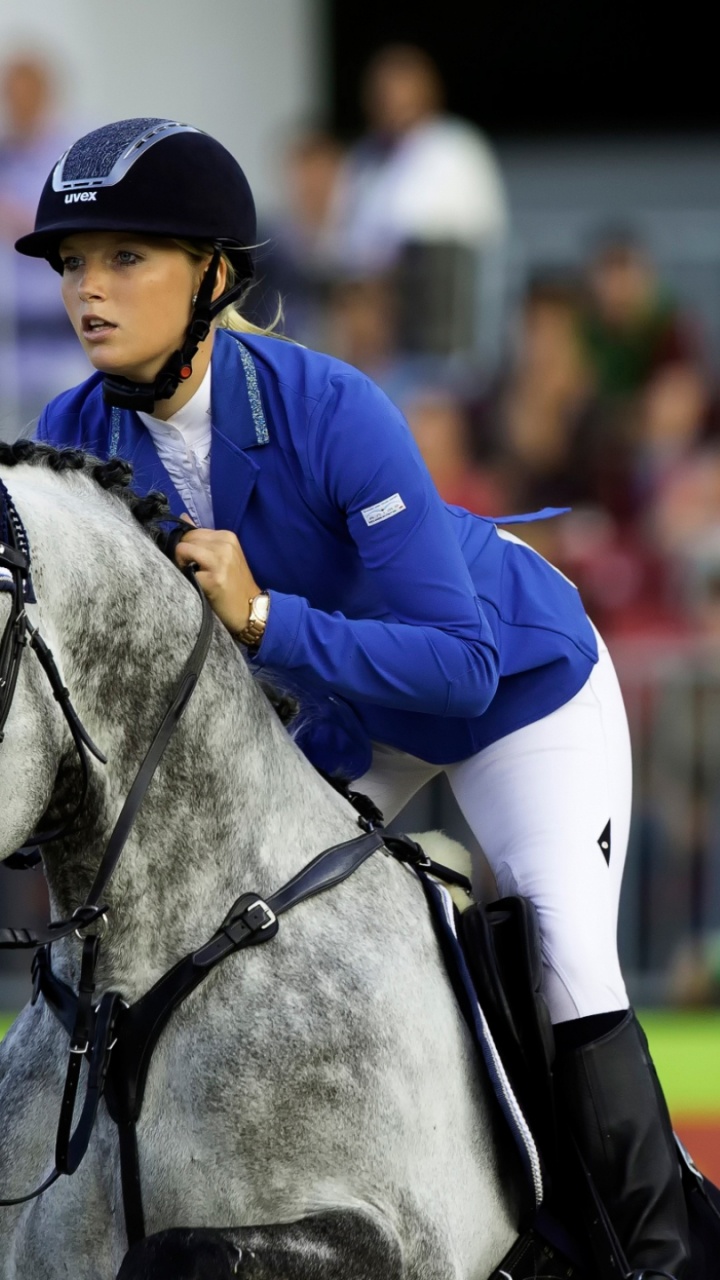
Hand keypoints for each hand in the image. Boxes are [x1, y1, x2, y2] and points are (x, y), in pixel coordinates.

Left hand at [174, 516, 260, 635]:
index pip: (192, 531)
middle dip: (183, 554)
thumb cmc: (234, 583)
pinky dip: (187, 577)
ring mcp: (221, 560)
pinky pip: (185, 568)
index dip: (187, 546)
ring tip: (196, 577)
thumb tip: (183, 516)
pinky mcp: (214, 578)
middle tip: (195, 571)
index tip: (195, 561)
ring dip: (183, 564)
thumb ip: (203, 537)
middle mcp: (225, 544)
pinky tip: (200, 586)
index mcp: (227, 536)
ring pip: (182, 550)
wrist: (250, 609)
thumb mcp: (223, 554)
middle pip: (186, 539)